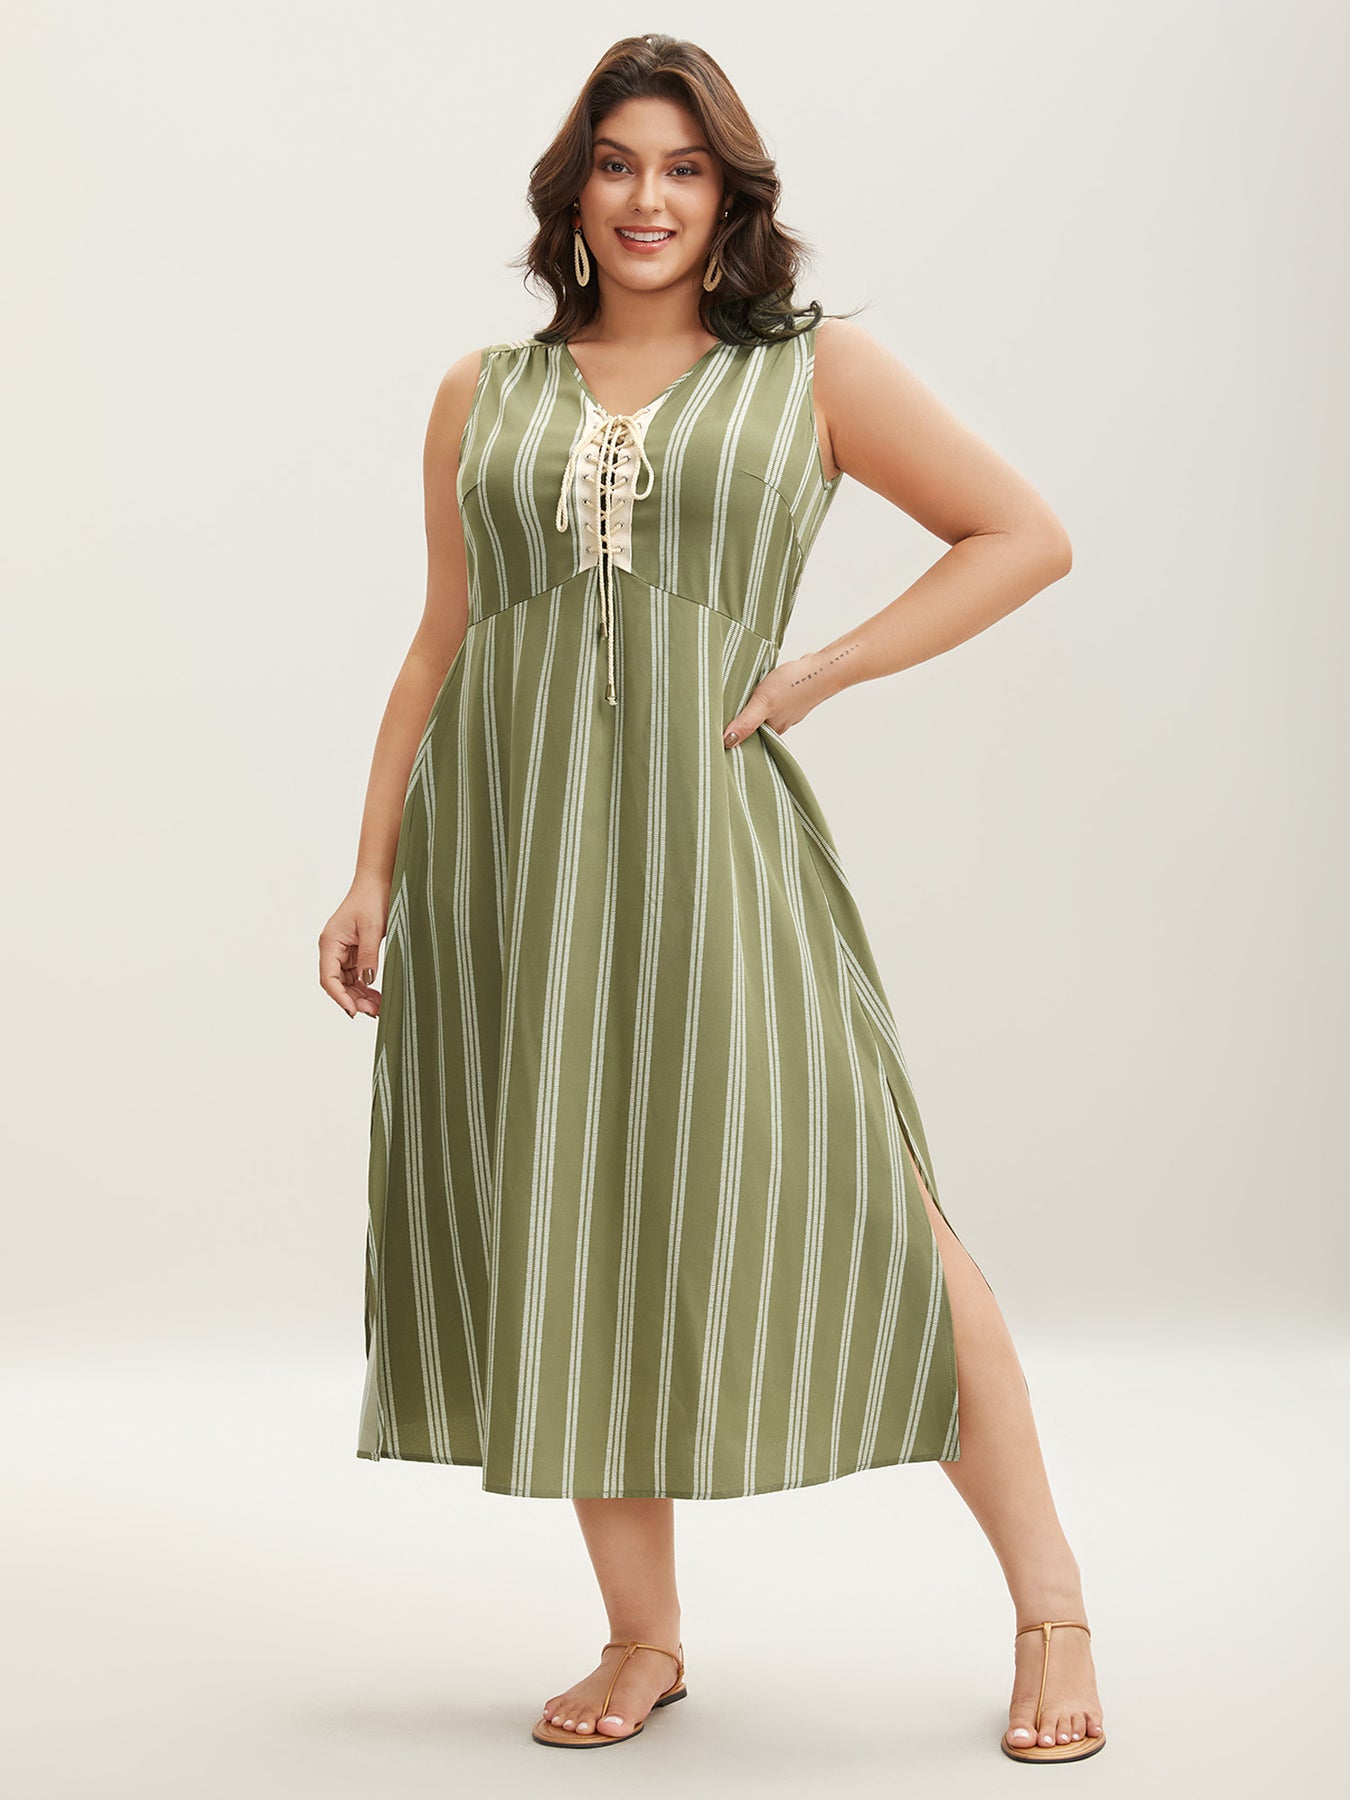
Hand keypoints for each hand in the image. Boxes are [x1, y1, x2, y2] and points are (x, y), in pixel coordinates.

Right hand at [318, 877, 388, 1017]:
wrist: (379, 882)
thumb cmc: (372, 899)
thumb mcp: (373, 929)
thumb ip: (369, 956)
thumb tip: (366, 981)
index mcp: (330, 942)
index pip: (328, 978)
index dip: (339, 997)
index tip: (354, 1011)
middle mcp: (333, 949)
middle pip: (337, 984)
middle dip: (353, 1000)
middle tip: (374, 1012)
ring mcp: (343, 952)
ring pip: (347, 983)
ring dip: (360, 997)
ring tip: (378, 1008)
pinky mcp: (355, 952)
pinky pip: (356, 976)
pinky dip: (366, 987)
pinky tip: (377, 996)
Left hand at [721, 648, 846, 748]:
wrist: (823, 668)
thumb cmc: (794, 685)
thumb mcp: (763, 703)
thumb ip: (745, 722)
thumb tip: (727, 742)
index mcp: (772, 730)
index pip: (747, 740)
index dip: (732, 737)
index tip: (716, 734)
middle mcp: (778, 723)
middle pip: (753, 727)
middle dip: (739, 723)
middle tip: (719, 717)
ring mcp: (785, 710)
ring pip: (762, 713)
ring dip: (750, 708)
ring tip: (734, 703)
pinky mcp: (789, 697)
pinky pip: (770, 701)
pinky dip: (762, 697)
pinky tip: (756, 690)